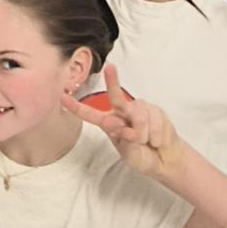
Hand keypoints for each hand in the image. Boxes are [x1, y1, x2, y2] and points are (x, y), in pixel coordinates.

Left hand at [63, 65, 184, 179]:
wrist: (164, 159)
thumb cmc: (141, 156)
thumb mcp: (129, 153)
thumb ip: (124, 139)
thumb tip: (119, 123)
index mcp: (109, 124)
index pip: (90, 115)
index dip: (75, 107)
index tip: (62, 97)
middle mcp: (122, 112)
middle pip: (116, 96)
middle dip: (112, 81)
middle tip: (110, 68)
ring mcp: (139, 109)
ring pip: (139, 116)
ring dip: (143, 135)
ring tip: (147, 143)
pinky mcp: (155, 110)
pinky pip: (154, 120)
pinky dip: (155, 135)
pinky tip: (156, 140)